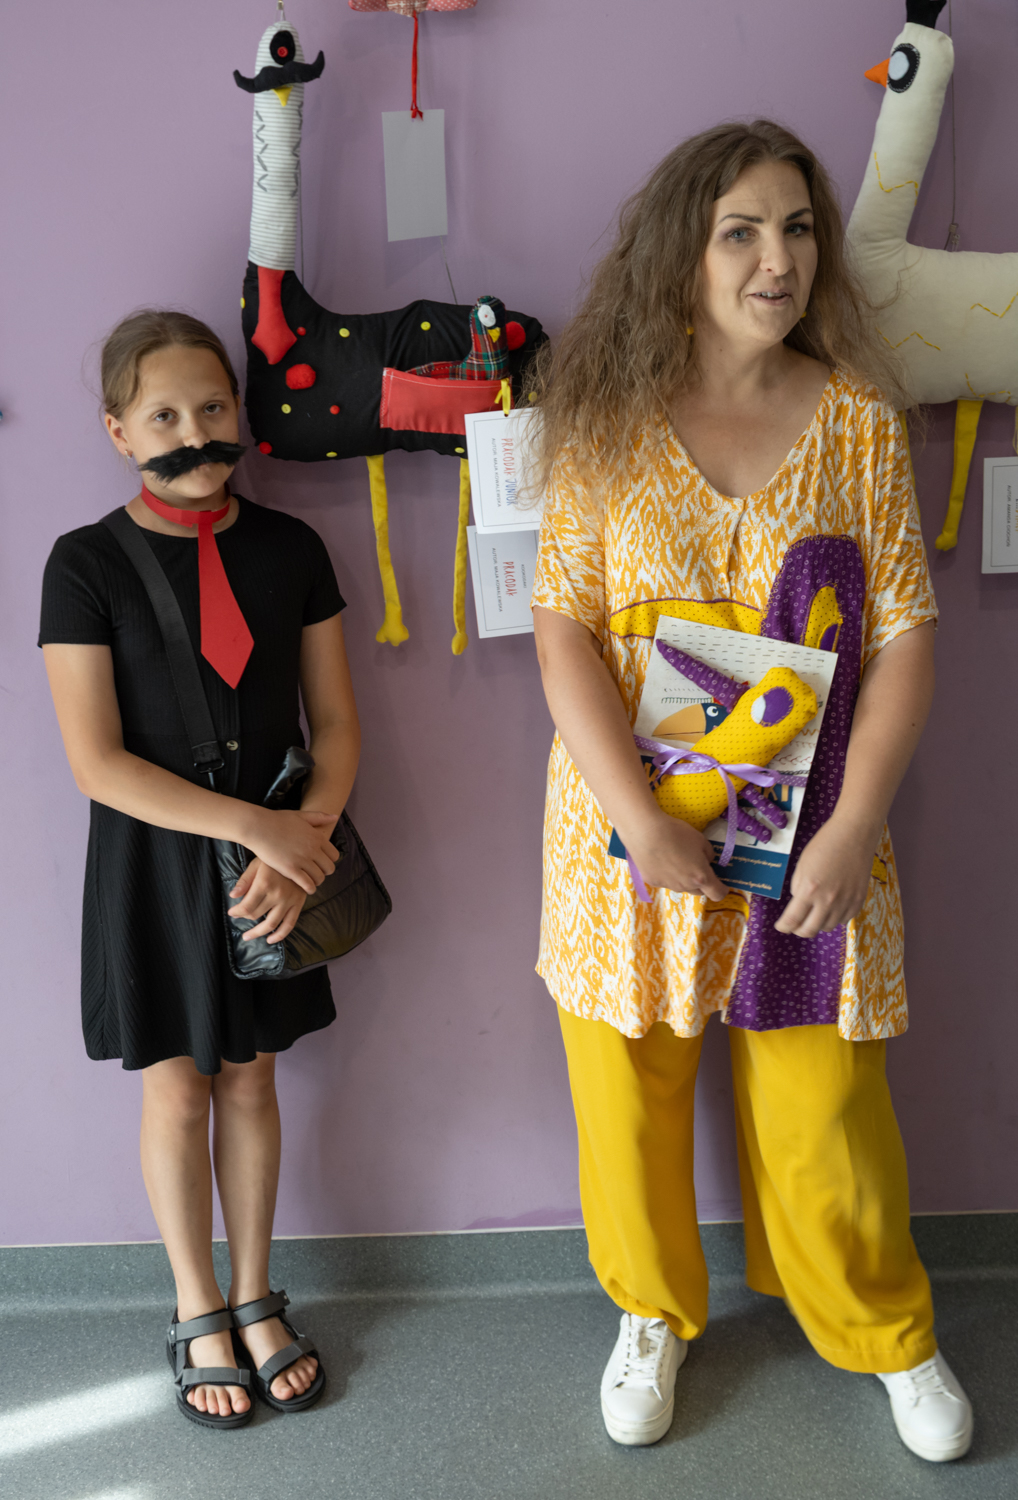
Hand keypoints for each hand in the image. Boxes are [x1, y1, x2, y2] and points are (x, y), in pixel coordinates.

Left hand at [228, 858, 308, 943]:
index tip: (232, 912)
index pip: (246, 906)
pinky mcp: (299, 903)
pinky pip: (289, 924)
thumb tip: (232, 896)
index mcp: (264, 884)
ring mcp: (289, 900)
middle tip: (238, 921)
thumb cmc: (273, 859)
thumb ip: (244, 881)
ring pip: (271, 924)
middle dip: (245, 919)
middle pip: (256, 915)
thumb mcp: (256, 865)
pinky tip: (270, 940)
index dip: (236, 912)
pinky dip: (280, 935)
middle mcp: (277, 894)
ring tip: (248, 936)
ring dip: (258, 933)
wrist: (298, 854)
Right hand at [245, 809, 338, 894]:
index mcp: (317, 837)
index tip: (322, 863)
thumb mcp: (301, 815)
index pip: (334, 855)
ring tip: (310, 881)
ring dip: (316, 881)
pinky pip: (307, 884)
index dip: (329, 861)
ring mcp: (302, 860)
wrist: (258, 827)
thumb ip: (319, 817)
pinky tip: (306, 888)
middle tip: (316, 873)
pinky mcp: (290, 869)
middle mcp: (313, 849)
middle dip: (324, 872)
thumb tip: (335, 817)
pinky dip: (309, 888)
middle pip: (329, 868)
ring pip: (320, 878)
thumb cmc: (277, 820)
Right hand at [623, 810, 728, 901]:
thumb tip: (706, 861)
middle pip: (699, 892)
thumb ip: (708, 854)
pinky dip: (666, 874)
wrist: (646, 832)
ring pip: (681, 887)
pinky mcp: (652, 882)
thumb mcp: (700, 840)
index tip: (721, 884)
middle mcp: (685, 886)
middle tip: (696, 866)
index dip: (722, 890)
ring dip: (683, 879)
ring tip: (675, 859)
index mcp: (701, 877)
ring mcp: (668, 885)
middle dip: (701, 883)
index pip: (717, 894)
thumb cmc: (677, 833)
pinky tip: (660, 859)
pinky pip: (665, 881)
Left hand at [774, 816, 873, 938]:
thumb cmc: (825, 845)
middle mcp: (828, 900)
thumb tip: (799, 904)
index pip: (792, 920)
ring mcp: (846, 902)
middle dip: (799, 930)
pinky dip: (835, 918)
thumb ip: (798, 888)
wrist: (854, 835)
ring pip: (827, 927)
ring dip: (818, 923)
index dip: (784, 927)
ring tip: (814, 912)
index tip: (781, 927)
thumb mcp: (802, 865)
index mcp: (809, 889)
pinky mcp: (859, 900)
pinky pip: (844, 920)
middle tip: (795, 925)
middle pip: (810, 930)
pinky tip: (831, 907)